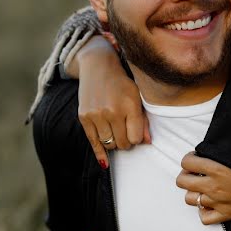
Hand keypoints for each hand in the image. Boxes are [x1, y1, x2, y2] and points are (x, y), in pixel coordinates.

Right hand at [74, 36, 149, 168]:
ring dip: (114, 143)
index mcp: (129, 105)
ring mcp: (96, 114)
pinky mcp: (84, 117)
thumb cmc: (121, 84)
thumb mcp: (137, 97)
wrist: (98, 67)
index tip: (135, 132)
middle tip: (125, 131)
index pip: (136, 138)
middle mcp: (112, 111)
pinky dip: (100, 153)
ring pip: (109, 144)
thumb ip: (143, 121)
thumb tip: (146, 143)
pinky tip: (105, 163)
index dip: (137, 138)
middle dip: (126, 141)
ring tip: (115, 132)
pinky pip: (93, 142)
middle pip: (123, 143)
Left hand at [176, 151, 230, 224]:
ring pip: (189, 199)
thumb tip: (211, 150)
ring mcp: (217, 202)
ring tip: (202, 187)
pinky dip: (203, 211)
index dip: (189, 158)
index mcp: (216, 168)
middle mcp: (213, 186)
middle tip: (195, 172)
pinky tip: (209, 204)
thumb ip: (223, 152)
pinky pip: (204, 218)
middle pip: (182, 181)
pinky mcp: (225, 215)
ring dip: (193, 191)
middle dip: (185, 174)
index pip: (187, 162)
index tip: (196, 157)